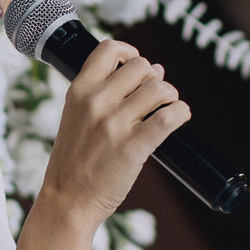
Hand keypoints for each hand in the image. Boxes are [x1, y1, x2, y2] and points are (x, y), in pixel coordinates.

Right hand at [35, 41, 188, 225]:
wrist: (68, 199)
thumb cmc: (75, 159)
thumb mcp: (75, 116)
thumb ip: (105, 93)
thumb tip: (154, 70)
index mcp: (79, 91)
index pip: (109, 49)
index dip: (130, 53)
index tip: (136, 67)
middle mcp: (96, 102)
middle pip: (141, 66)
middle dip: (154, 77)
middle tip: (154, 96)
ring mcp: (114, 124)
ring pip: (159, 89)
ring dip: (170, 95)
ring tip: (166, 107)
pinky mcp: (133, 147)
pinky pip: (169, 117)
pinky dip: (181, 113)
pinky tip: (179, 116)